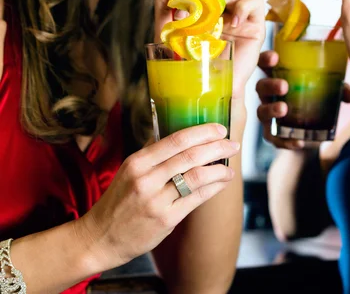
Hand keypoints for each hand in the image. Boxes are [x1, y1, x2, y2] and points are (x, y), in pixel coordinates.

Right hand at [78, 124, 239, 269]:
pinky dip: (214, 188)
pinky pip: (197, 198)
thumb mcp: (129, 171)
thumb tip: (182, 137)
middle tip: (233, 145)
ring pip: (197, 176)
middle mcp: (146, 178)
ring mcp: (156, 200)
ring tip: (230, 167)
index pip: (176, 139)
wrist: (100, 237)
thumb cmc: (119, 202)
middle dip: (217, 147)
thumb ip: (154, 155)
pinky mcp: (166, 219)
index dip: (202, 132)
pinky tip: (222, 183)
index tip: (220, 128)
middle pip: (190, 156)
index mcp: (138, 161)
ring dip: (219, 169)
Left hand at [153, 0, 265, 100]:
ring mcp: (238, 16)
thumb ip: (164, 11)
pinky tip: (233, 23)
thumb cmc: (190, 66)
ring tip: (211, 15)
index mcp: (202, 9)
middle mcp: (221, 10)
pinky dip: (244, 6)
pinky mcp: (255, 26)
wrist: (209, 90)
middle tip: (189, 13)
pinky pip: (256, 2)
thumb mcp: (169, 36)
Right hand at [256, 50, 349, 149]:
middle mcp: (269, 95)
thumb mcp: (329, 90)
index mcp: (278, 76)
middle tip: (284, 86)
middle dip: (270, 85)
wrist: (313, 131)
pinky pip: (273, 138)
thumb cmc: (316, 99)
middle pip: (261, 86)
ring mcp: (269, 115)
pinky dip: (284, 141)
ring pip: (262, 111)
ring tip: (283, 109)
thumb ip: (339, 89)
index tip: (275, 57)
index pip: (265, 64)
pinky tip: (297, 142)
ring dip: (271, 109)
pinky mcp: (274, 134)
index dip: (266, 59)